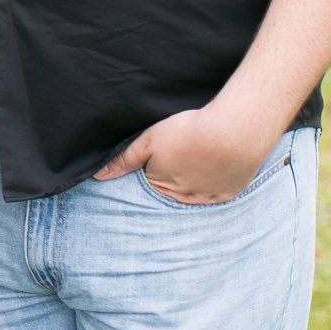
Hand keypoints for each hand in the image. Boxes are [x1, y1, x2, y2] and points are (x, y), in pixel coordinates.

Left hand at [92, 106, 276, 204]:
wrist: (233, 133)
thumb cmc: (188, 132)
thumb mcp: (148, 141)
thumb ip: (123, 160)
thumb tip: (97, 176)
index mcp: (161, 184)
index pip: (149, 181)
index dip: (153, 165)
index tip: (162, 153)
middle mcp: (182, 197)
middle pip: (171, 190)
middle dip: (172, 176)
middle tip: (182, 154)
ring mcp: (207, 197)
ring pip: (194, 194)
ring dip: (193, 181)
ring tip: (197, 159)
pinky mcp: (228, 193)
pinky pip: (216, 194)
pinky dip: (213, 184)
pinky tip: (214, 168)